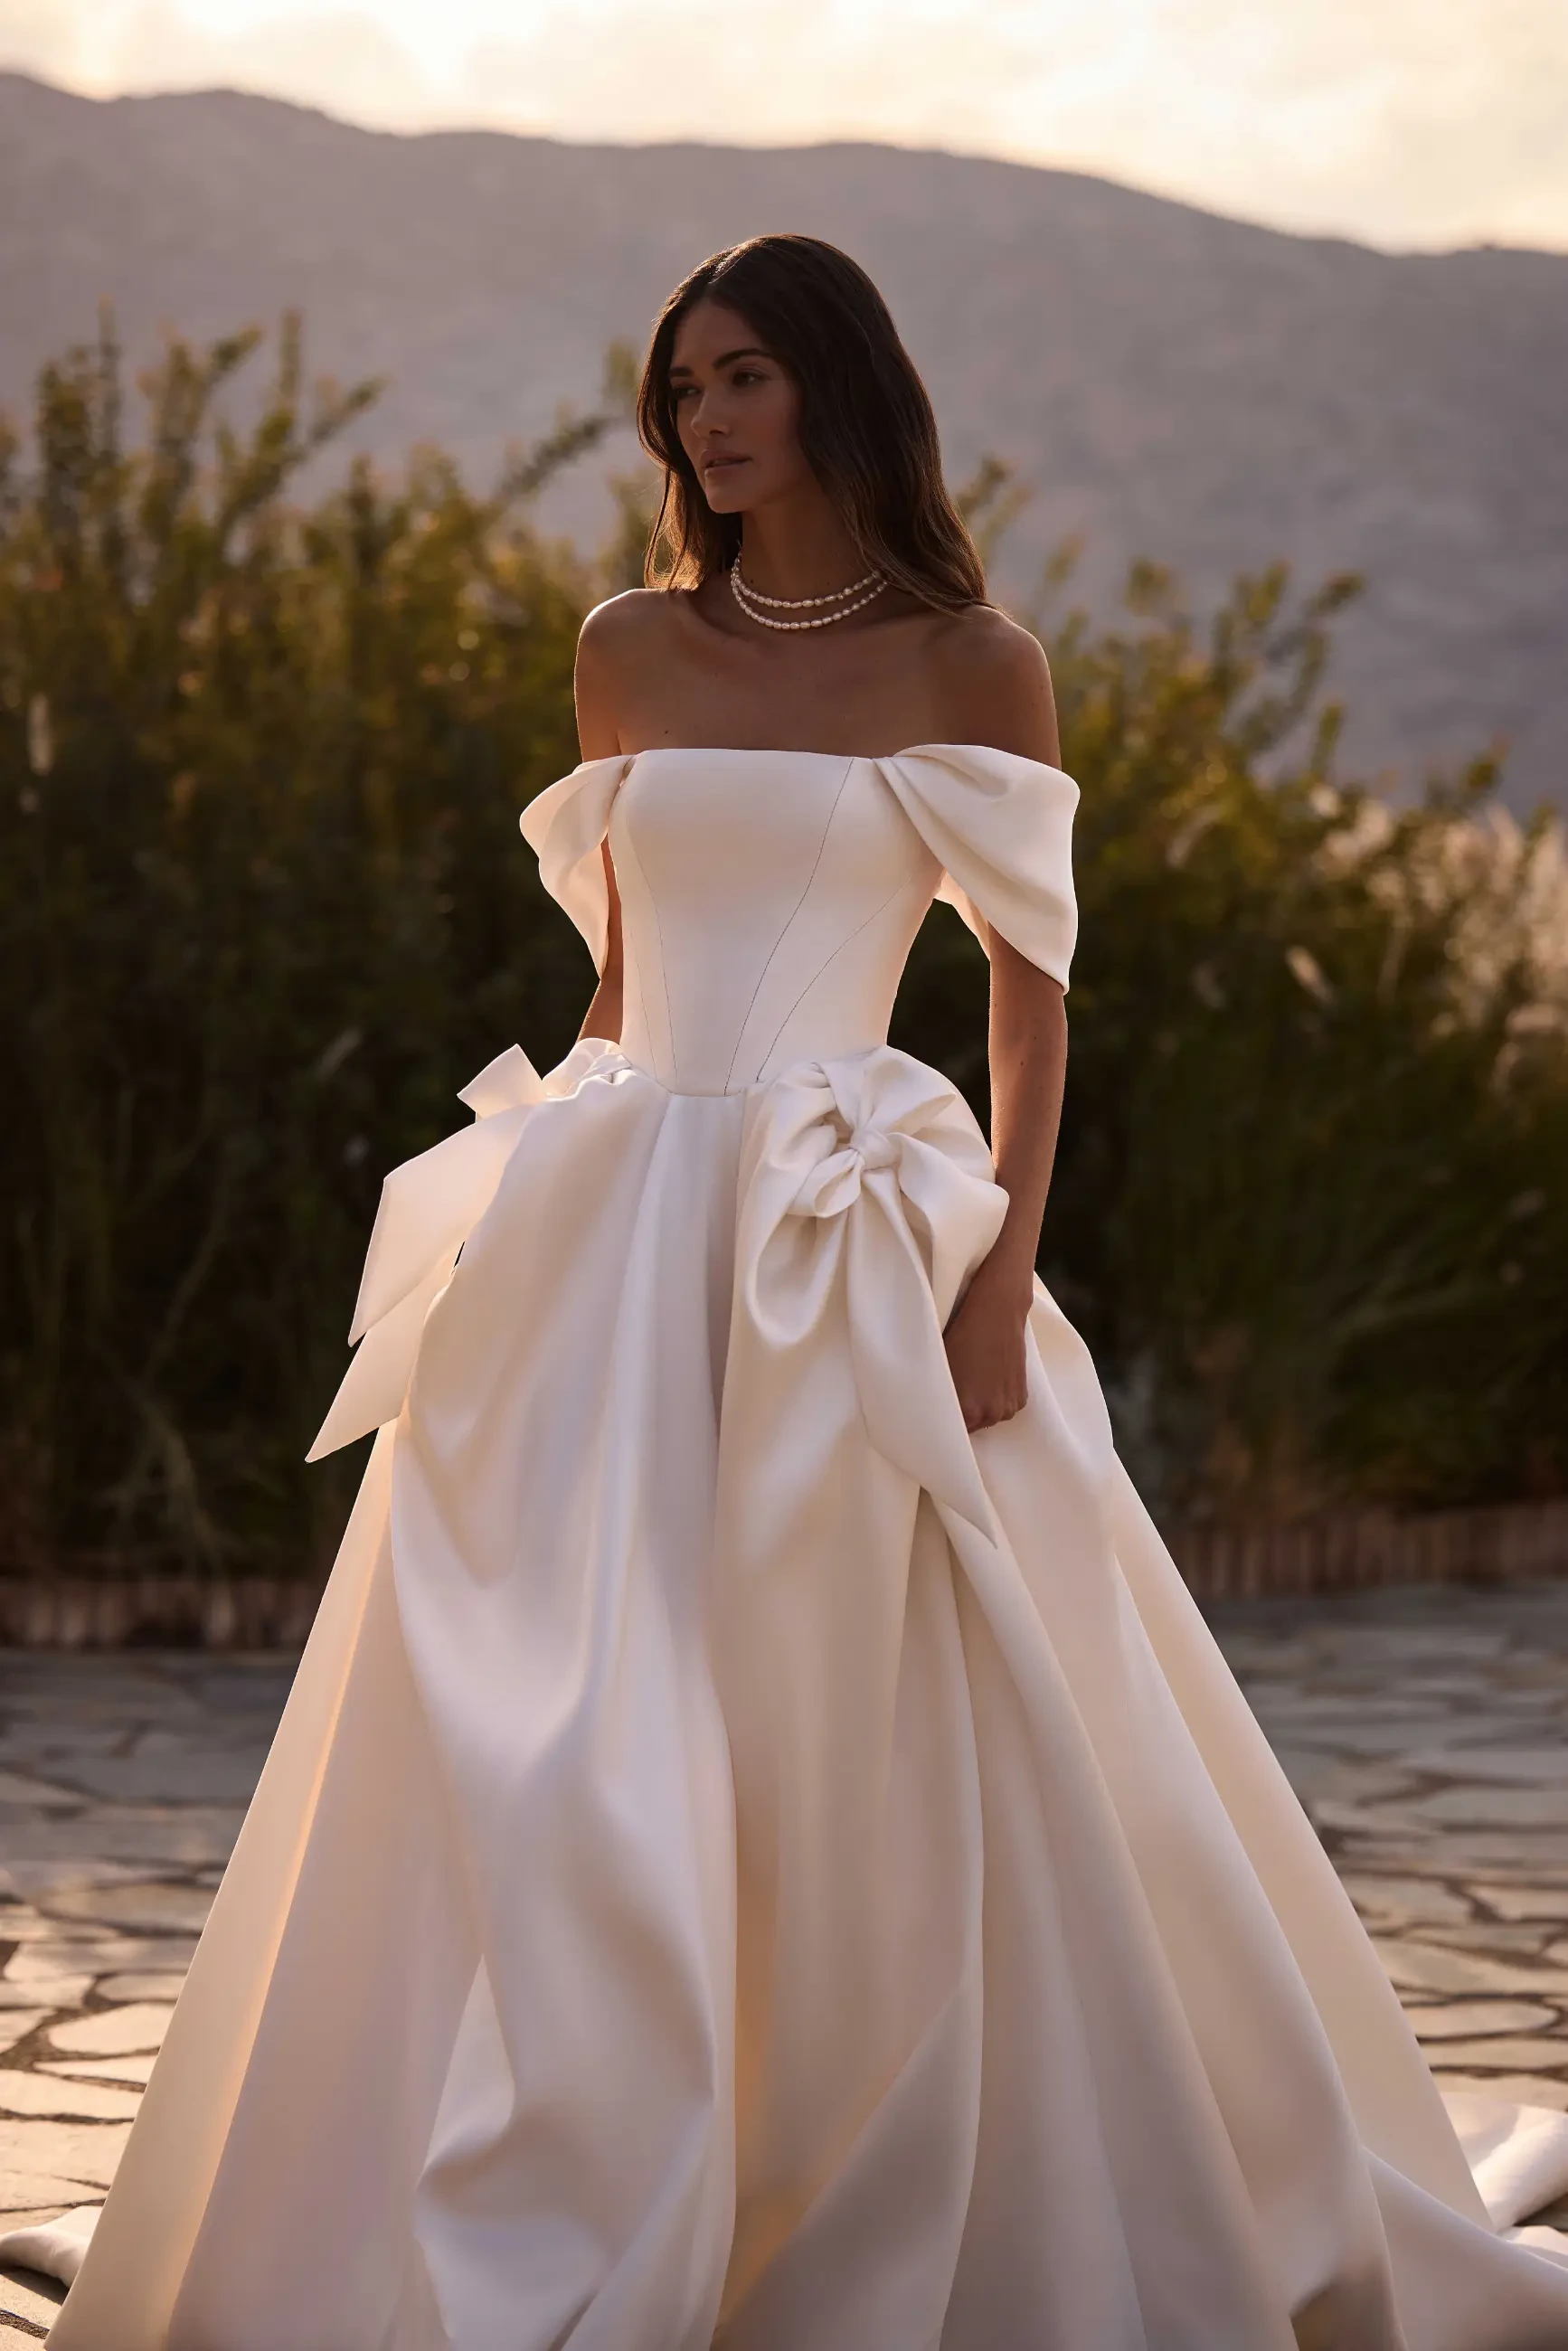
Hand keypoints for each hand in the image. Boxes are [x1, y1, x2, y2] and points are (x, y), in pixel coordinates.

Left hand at [943, 1255, 1033, 1432]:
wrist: (997, 1311)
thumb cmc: (963, 1335)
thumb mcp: (944, 1368)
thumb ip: (943, 1395)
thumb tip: (935, 1408)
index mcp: (968, 1411)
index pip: (951, 1432)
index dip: (943, 1422)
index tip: (937, 1412)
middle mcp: (990, 1415)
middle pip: (970, 1428)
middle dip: (962, 1415)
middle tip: (955, 1395)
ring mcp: (1009, 1407)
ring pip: (987, 1418)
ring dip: (980, 1408)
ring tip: (974, 1384)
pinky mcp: (1022, 1396)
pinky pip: (1003, 1407)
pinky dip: (996, 1399)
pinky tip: (989, 1378)